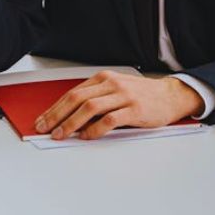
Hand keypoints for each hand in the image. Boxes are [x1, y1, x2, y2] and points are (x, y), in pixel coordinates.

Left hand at [34, 71, 203, 140]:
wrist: (171, 96)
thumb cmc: (142, 96)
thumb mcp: (116, 91)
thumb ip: (96, 100)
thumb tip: (69, 118)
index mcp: (104, 78)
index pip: (72, 93)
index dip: (55, 108)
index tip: (43, 120)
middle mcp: (112, 84)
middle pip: (77, 99)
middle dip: (57, 115)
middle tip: (45, 129)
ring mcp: (124, 96)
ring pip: (90, 108)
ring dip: (71, 123)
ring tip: (62, 134)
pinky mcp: (134, 109)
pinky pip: (110, 119)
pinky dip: (95, 129)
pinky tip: (86, 136)